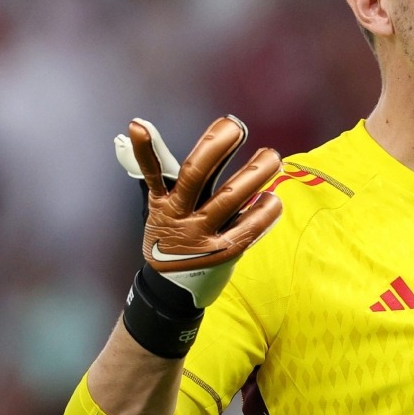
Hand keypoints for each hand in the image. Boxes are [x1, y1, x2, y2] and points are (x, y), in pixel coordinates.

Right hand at [116, 115, 282, 307]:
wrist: (173, 289)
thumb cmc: (172, 236)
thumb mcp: (162, 207)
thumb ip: (162, 172)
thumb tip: (140, 128)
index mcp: (163, 203)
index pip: (153, 171)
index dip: (145, 149)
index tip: (139, 125)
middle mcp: (179, 217)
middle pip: (196, 175)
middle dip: (217, 147)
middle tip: (237, 127)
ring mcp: (201, 236)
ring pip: (229, 198)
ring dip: (253, 174)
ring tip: (272, 157)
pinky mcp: (223, 253)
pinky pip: (249, 227)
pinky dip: (264, 211)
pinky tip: (274, 198)